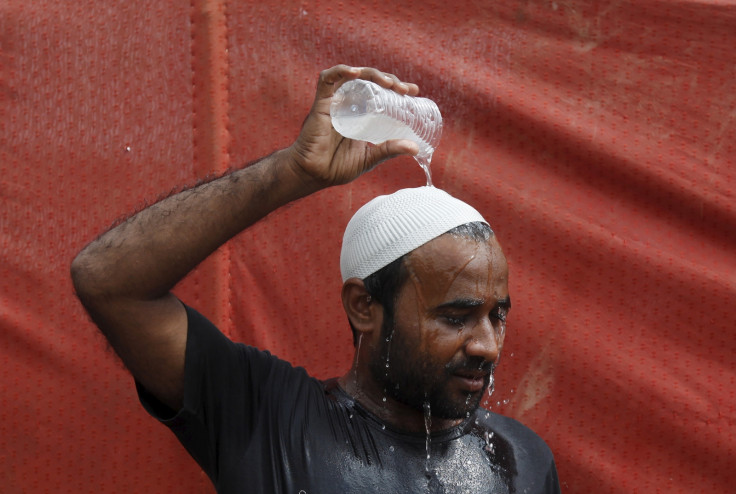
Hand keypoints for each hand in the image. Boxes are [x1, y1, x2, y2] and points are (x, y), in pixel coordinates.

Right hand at [286, 65, 420, 189]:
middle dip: (389, 80)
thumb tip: (415, 148)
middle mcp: (349, 104)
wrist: (313, 174)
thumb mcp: (369, 158)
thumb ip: (389, 150)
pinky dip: (340, 71)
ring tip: (388, 82)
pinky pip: (327, 79)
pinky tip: (355, 73)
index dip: (396, 87)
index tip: (413, 91)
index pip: (380, 93)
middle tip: (404, 90)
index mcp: (361, 115)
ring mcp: (335, 102)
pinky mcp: (321, 103)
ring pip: (353, 76)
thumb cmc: (336, 167)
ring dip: (372, 74)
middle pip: (370, 82)